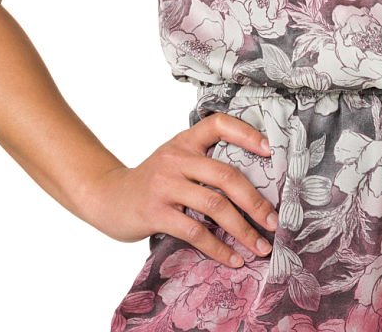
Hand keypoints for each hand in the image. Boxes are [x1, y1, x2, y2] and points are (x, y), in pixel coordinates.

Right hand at [78, 113, 279, 267]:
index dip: (246, 133)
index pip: (218, 124)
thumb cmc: (152, 180)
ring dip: (242, 229)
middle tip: (274, 222)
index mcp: (185, 141)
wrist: (107, 197)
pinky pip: (194, 231)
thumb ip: (203, 162)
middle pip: (225, 175)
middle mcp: (176, 158)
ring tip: (259, 246)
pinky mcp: (155, 212)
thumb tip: (252, 184)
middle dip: (255, 201)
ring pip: (214, 205)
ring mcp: (165, 185)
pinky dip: (217, 247)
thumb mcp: (175, 159)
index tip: (270, 151)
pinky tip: (232, 259)